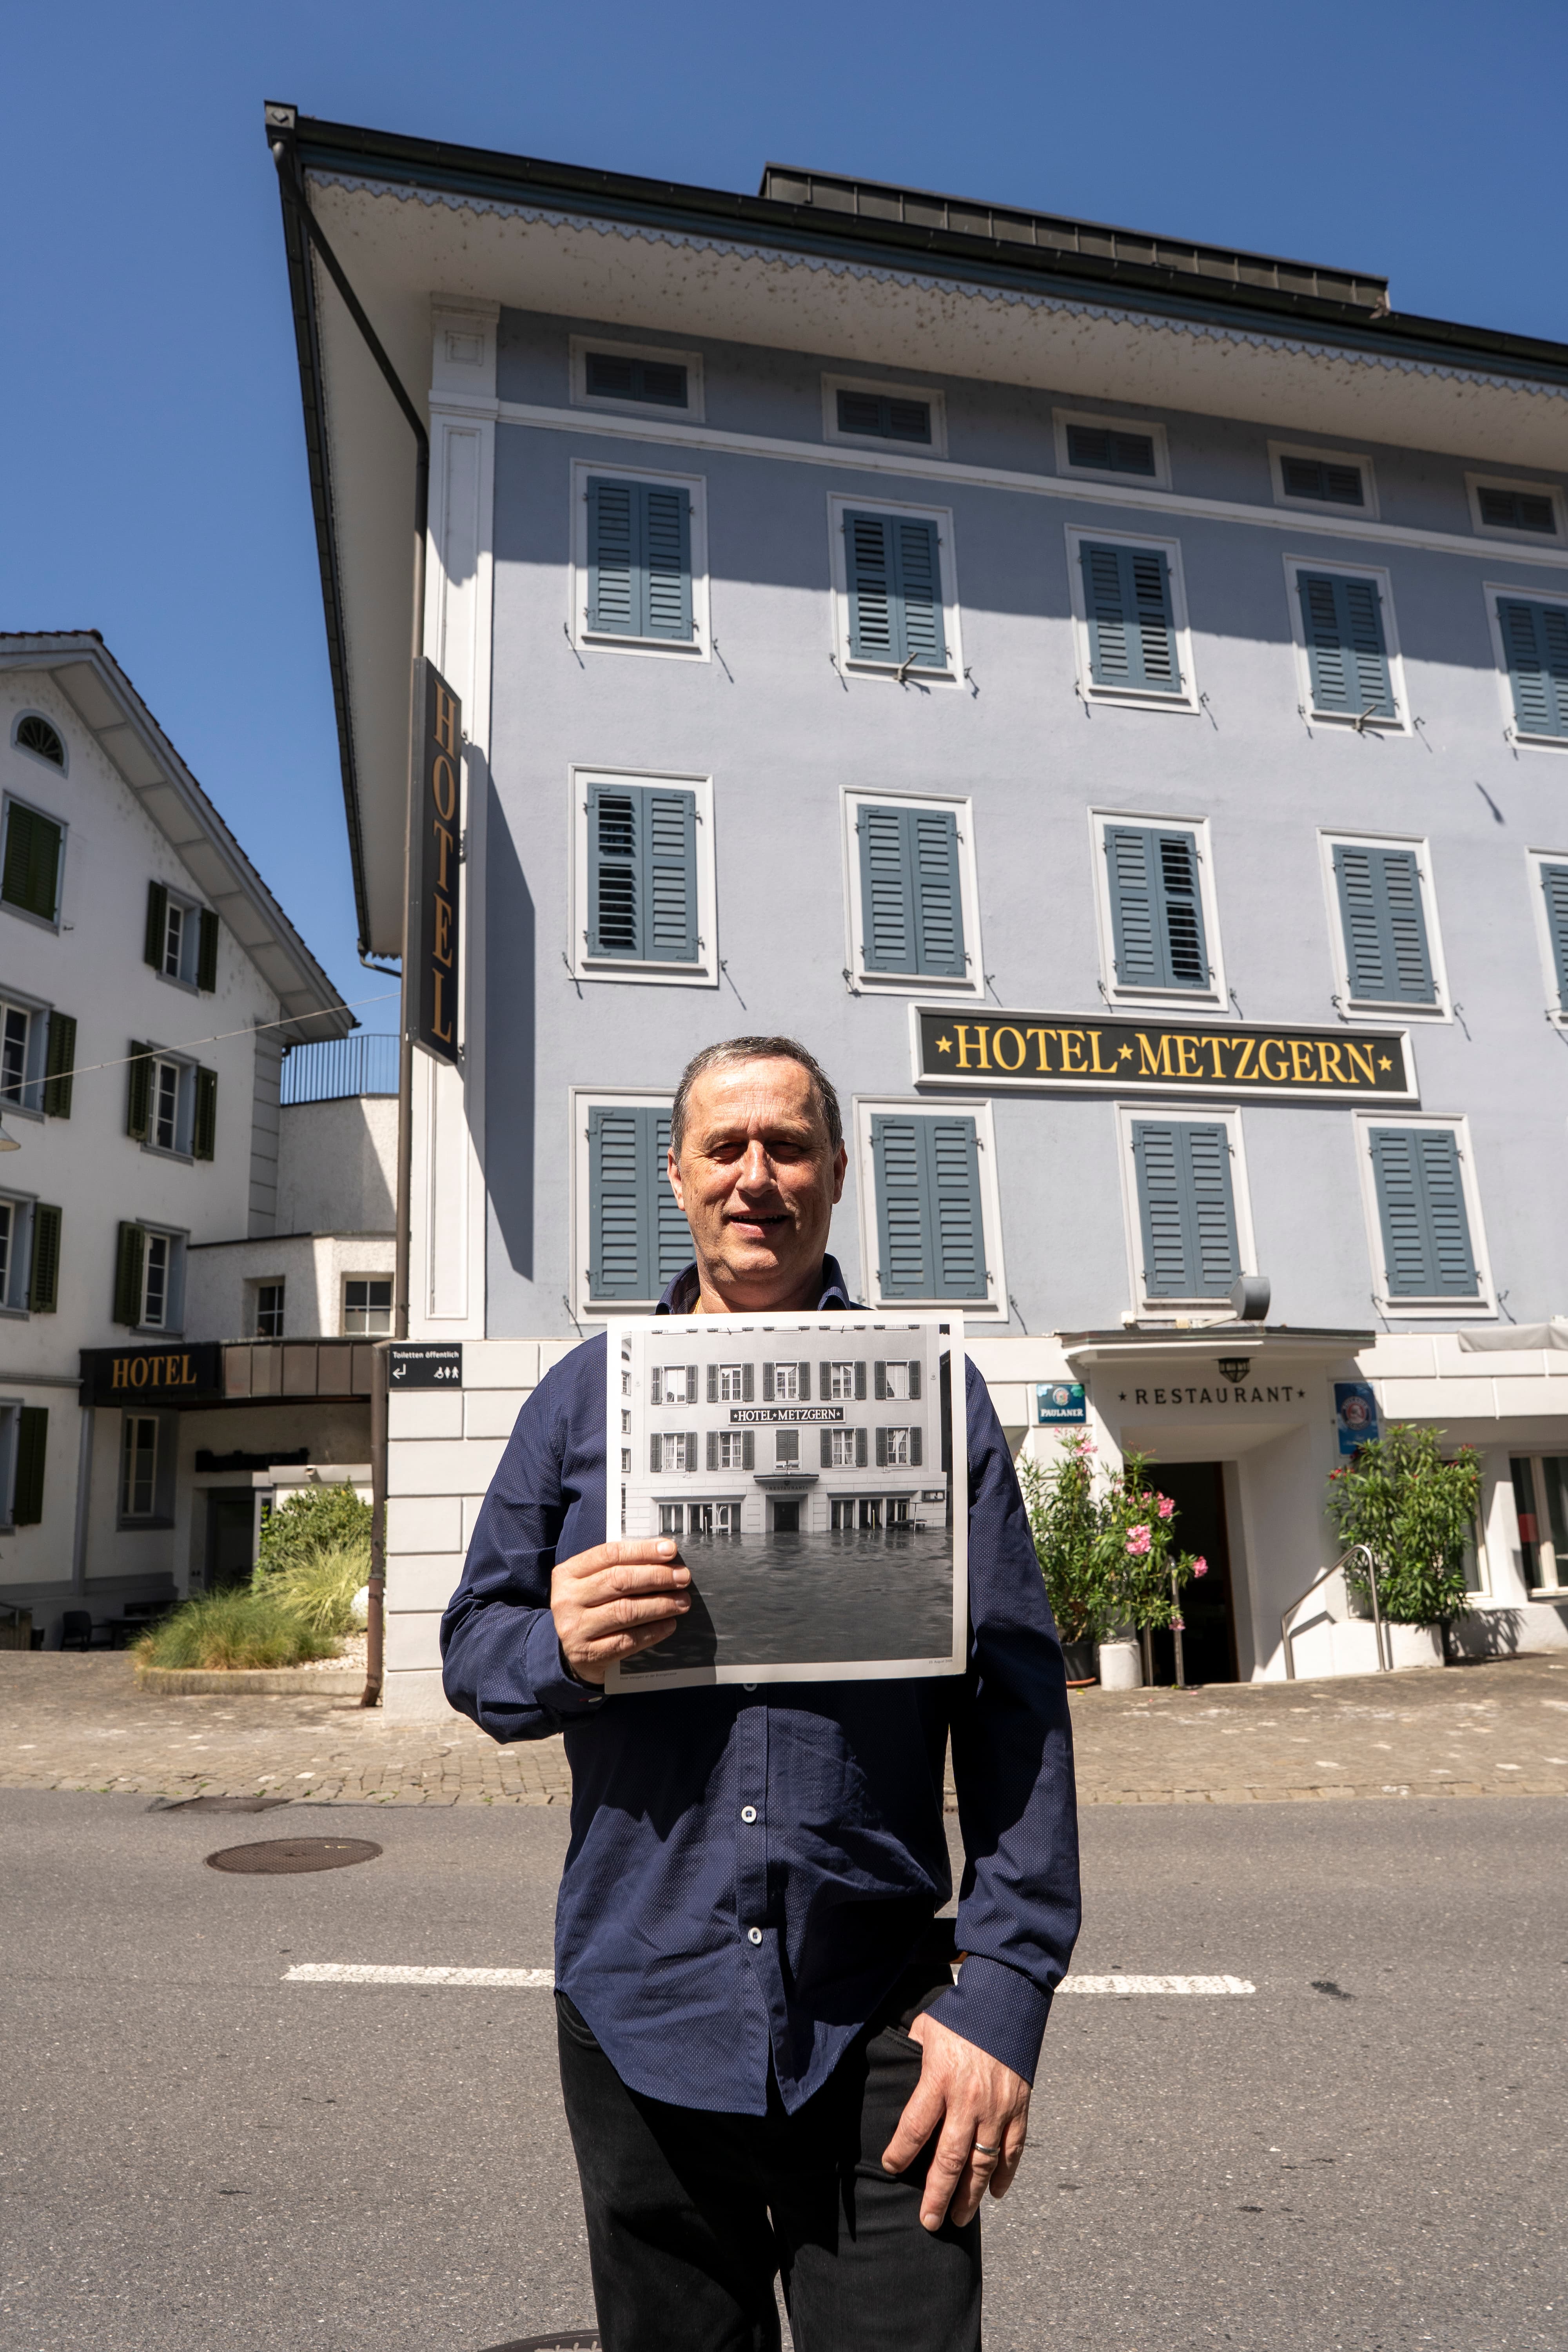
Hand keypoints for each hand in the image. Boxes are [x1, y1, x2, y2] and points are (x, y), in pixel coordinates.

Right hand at [550, 1539, 690, 1684]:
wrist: (568, 1651)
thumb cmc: (589, 1608)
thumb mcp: (591, 1583)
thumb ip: (618, 1567)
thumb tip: (662, 1556)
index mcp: (567, 1574)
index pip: (609, 1554)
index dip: (643, 1551)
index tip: (670, 1550)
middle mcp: (567, 1600)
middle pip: (619, 1581)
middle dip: (657, 1577)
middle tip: (682, 1577)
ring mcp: (575, 1628)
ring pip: (625, 1611)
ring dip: (660, 1604)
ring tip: (682, 1601)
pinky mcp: (589, 1654)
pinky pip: (628, 1640)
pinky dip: (653, 1631)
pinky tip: (669, 1625)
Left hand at [881, 2011, 1030, 2231]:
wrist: (1006, 1997)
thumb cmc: (959, 2014)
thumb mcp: (924, 2030)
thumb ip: (910, 2058)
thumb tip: (889, 2076)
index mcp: (939, 2078)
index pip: (915, 2127)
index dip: (901, 2152)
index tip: (891, 2168)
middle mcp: (969, 2099)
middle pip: (949, 2158)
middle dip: (937, 2194)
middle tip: (928, 2221)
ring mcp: (997, 2107)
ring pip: (983, 2162)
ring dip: (970, 2194)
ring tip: (958, 2218)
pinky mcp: (1019, 2107)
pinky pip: (1013, 2149)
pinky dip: (1005, 2174)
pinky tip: (995, 2193)